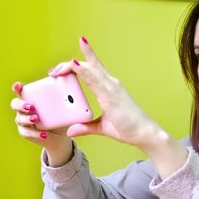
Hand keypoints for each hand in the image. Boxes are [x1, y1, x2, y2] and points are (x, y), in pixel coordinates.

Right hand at [10, 82, 72, 165]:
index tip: (18, 86)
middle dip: (21, 105)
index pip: (20, 90)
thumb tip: (61, 75)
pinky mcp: (26, 132)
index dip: (17, 88)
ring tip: (36, 119)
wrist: (61, 134)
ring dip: (27, 119)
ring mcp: (23, 121)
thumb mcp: (63, 104)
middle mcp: (23, 108)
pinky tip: (44, 134)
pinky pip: (26, 132)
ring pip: (19, 119)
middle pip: (15, 104)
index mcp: (30, 97)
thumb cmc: (60, 115)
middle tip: (31, 107)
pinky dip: (35, 133)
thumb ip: (61, 90)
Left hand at [49, 37, 188, 177]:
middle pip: (88, 66)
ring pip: (90, 69)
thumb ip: (86, 127)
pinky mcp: (111, 96)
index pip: (92, 70)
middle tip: (53, 70)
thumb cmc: (128, 128)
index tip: (60, 71)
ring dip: (73, 65)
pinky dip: (84, 71)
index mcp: (109, 88)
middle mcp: (111, 83)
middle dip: (69, 65)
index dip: (77, 65)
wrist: (145, 134)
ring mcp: (112, 88)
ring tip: (58, 67)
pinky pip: (94, 79)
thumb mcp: (101, 127)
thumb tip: (71, 130)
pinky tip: (75, 65)